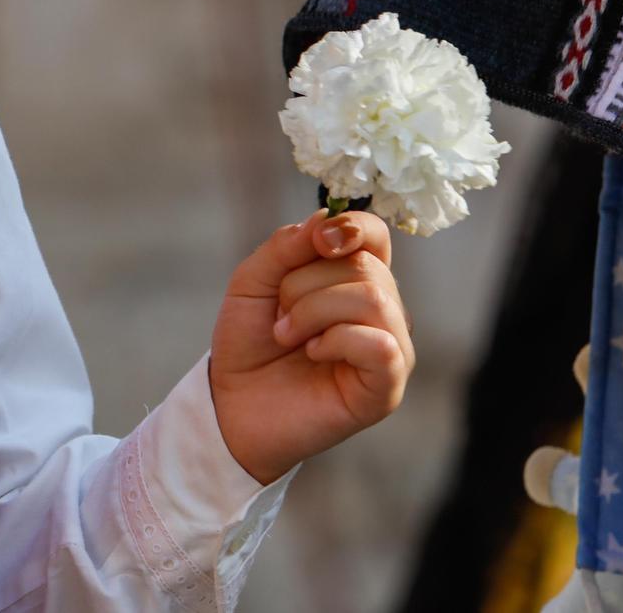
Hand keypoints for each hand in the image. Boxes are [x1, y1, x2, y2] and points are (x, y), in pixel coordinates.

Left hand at [208, 208, 413, 483]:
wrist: (232, 404)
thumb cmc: (248, 342)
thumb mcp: (253, 282)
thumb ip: (285, 246)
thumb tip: (325, 219)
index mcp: (352, 278)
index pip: (375, 234)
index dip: (351, 227)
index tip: (318, 241)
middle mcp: (381, 309)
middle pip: (364, 265)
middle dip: (304, 285)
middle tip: (279, 317)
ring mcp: (390, 348)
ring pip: (372, 298)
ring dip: (312, 312)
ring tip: (288, 337)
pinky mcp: (387, 387)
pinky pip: (381, 344)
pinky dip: (336, 341)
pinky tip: (313, 354)